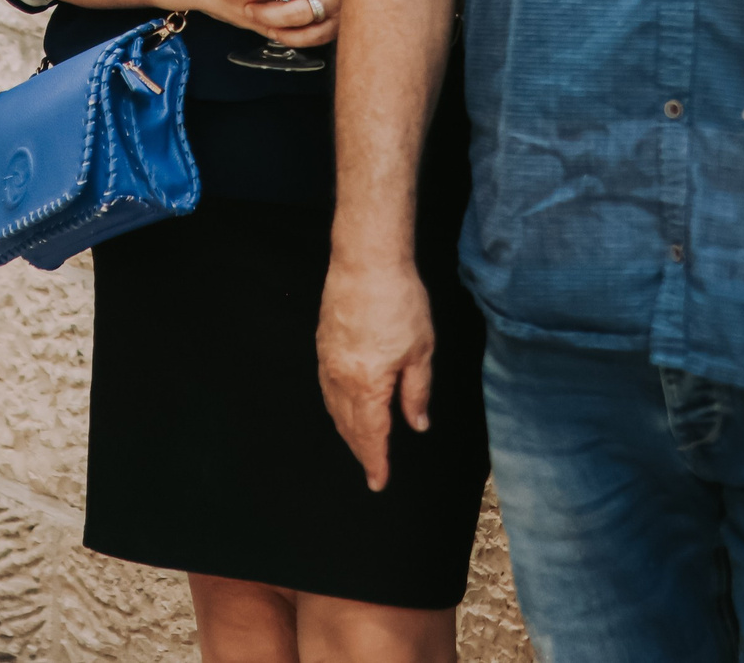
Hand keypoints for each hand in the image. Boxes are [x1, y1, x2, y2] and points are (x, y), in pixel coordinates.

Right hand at [317, 257, 433, 491]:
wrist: (365, 261)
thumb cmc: (398, 301)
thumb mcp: (420, 351)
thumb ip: (416, 393)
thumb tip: (417, 424)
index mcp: (366, 384)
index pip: (371, 435)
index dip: (375, 461)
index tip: (379, 482)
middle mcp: (340, 377)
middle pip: (348, 426)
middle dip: (361, 450)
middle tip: (372, 469)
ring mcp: (327, 360)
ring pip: (334, 408)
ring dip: (348, 431)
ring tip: (361, 445)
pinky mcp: (323, 344)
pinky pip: (327, 387)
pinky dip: (336, 406)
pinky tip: (345, 408)